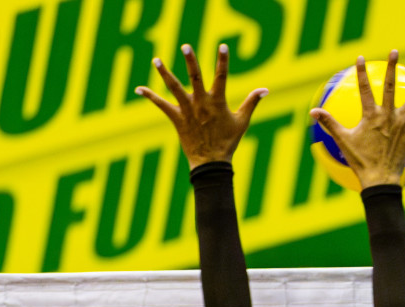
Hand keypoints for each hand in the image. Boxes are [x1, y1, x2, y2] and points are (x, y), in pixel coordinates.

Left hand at [138, 44, 268, 168]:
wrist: (211, 163)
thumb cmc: (228, 141)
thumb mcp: (242, 121)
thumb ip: (252, 102)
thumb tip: (265, 89)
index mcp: (217, 101)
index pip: (221, 76)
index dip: (222, 60)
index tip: (222, 46)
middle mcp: (201, 102)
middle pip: (194, 77)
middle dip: (190, 60)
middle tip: (185, 46)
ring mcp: (187, 110)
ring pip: (174, 88)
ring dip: (164, 73)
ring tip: (156, 60)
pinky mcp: (176, 119)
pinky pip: (161, 105)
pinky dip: (150, 96)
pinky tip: (139, 88)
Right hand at [310, 51, 404, 188]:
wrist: (379, 180)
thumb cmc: (360, 161)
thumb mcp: (343, 140)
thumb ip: (329, 123)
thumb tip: (312, 112)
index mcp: (371, 115)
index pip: (364, 88)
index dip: (361, 72)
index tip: (360, 58)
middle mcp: (388, 116)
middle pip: (390, 86)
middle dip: (392, 67)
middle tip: (395, 51)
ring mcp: (402, 125)